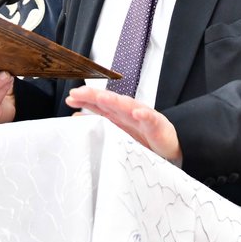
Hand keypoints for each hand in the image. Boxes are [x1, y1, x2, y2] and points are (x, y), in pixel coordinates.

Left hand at [66, 85, 181, 165]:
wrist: (170, 149)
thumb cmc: (144, 139)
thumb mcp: (118, 131)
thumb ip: (98, 123)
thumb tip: (75, 117)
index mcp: (118, 115)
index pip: (99, 104)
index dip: (85, 99)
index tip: (70, 97)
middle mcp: (128, 113)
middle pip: (110, 101)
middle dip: (94, 95)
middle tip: (79, 92)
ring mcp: (143, 118)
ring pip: (128, 107)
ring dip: (115, 101)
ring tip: (102, 97)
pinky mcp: (158, 126)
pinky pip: (150, 119)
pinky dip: (144, 115)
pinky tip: (138, 112)